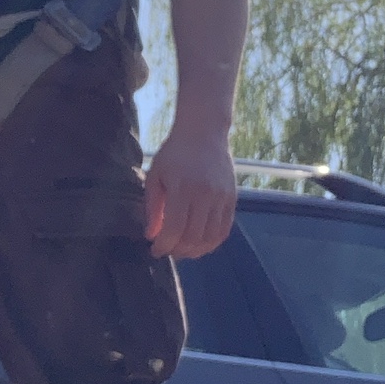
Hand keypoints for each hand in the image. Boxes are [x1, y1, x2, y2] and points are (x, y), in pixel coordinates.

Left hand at [145, 128, 236, 259]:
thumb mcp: (155, 175)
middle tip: (167, 250)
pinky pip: (224, 229)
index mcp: (182, 188)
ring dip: (195, 251)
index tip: (155, 250)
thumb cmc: (174, 153)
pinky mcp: (232, 199)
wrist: (204, 132)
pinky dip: (212, 242)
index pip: (174, 229)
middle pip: (193, 237)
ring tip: (182, 250)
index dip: (164, 245)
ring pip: (210, 237)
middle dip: (177, 250)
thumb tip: (151, 235)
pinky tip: (199, 244)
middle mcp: (205, 194)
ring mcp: (221, 197)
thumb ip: (152, 207)